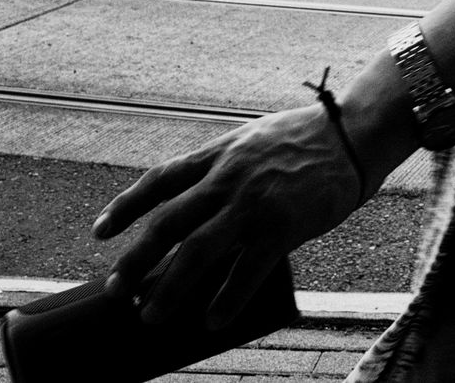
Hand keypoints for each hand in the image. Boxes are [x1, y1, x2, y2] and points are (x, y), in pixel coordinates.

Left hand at [91, 102, 373, 329]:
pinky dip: (226, 298)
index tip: (100, 232)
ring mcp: (253, 203)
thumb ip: (225, 166)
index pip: (159, 180)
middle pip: (167, 222)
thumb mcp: (252, 140)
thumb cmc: (306, 139)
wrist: (353, 135)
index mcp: (218, 154)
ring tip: (150, 316)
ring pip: (196, 251)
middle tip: (115, 290)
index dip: (125, 207)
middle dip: (136, 259)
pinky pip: (246, 270)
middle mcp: (227, 177)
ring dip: (168, 288)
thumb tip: (201, 200)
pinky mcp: (282, 226)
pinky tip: (212, 320)